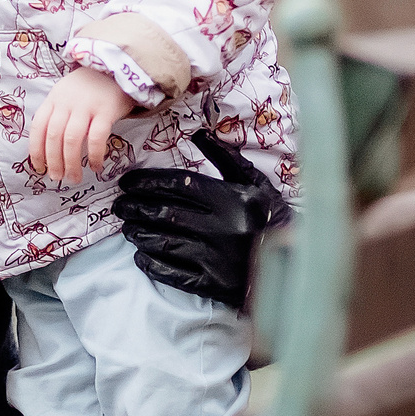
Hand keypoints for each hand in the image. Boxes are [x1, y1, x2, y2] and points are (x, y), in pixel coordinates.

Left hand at [28, 68, 136, 184]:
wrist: (117, 67)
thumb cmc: (90, 87)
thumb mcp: (66, 94)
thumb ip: (57, 115)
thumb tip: (49, 150)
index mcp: (54, 99)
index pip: (38, 127)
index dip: (36, 150)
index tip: (39, 168)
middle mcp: (67, 102)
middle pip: (54, 136)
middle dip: (54, 161)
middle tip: (57, 178)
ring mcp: (86, 105)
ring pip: (72, 139)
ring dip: (71, 163)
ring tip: (74, 177)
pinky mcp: (106, 110)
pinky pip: (97, 137)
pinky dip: (94, 155)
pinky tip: (95, 166)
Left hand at [114, 131, 288, 309]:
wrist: (295, 265)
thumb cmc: (271, 219)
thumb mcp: (254, 184)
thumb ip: (225, 159)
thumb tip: (199, 132)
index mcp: (229, 199)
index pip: (178, 185)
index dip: (147, 183)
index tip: (127, 183)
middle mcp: (221, 227)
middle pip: (165, 213)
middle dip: (135, 208)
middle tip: (119, 206)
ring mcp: (216, 257)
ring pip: (164, 242)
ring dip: (139, 234)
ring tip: (128, 228)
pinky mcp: (214, 283)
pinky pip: (174, 273)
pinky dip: (153, 264)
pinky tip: (141, 257)